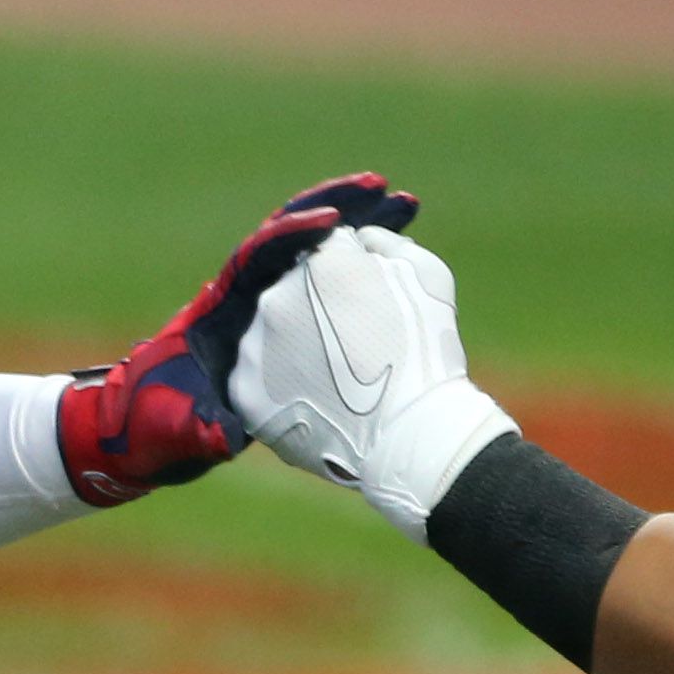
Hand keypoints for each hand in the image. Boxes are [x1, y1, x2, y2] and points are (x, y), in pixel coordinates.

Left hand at [57, 174, 417, 507]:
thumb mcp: (179, 432)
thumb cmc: (155, 426)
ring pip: (320, 259)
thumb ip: (201, 431)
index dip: (293, 236)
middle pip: (295, 240)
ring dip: (359, 232)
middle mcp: (247, 303)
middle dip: (337, 208)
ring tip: (401, 209)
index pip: (258, 256)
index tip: (332, 223)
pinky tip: (399, 255)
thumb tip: (221, 436)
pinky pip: (336, 292)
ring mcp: (271, 314)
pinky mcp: (292, 332)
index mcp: (219, 309)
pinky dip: (365, 271)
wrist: (153, 435)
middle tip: (383, 191)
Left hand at [225, 223, 519, 541]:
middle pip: (290, 291)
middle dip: (315, 308)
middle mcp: (276, 296)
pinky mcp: (244, 392)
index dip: (347, 276)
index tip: (365, 304)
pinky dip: (281, 387)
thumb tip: (357, 239)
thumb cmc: (429, 353)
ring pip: (269, 335)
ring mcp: (254, 346)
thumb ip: (385, 243)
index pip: (322, 254)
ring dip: (293, 346)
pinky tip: (314, 399)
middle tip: (350, 345)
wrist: (414, 434)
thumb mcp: (427, 275)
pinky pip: (257, 380)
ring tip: (333, 378)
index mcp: (319, 261)